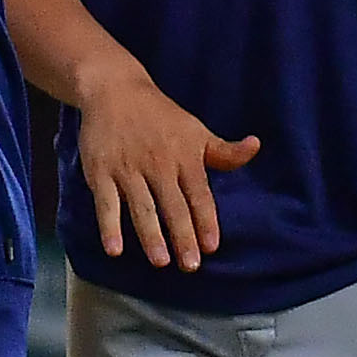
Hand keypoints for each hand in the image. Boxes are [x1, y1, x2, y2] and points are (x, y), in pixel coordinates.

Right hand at [71, 69, 257, 269]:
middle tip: (190, 265)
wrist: (115, 90)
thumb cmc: (160, 116)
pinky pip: (106, 203)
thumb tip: (256, 146)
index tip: (211, 246)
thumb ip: (224, 150)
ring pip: (142, 207)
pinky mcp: (101, 172)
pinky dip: (109, 226)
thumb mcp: (195, 130)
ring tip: (160, 262)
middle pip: (173, 206)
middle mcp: (158, 164)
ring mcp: (128, 169)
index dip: (205, 221)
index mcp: (185, 156)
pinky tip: (114, 249)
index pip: (199, 194)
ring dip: (151, 235)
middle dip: (182, 236)